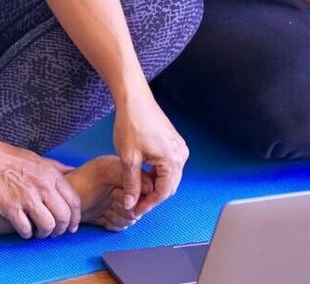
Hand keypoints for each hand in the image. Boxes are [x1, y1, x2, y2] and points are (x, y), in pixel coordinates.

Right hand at [0, 134, 80, 237]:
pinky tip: (25, 231)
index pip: (74, 202)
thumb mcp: (40, 159)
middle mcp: (42, 186)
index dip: (75, 218)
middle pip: (63, 217)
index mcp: (52, 175)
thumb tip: (74, 172)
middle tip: (56, 232)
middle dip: (62, 229)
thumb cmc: (11, 157)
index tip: (72, 226)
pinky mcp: (10, 207)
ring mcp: (27, 198)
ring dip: (45, 233)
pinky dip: (27, 234)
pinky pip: (26, 229)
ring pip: (47, 226)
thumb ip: (58, 168)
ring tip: (40, 232)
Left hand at [110, 96, 188, 225]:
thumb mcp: (129, 158)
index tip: (135, 210)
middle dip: (152, 197)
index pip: (162, 192)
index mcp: (172, 160)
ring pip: (169, 177)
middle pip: (168, 186)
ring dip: (155, 186)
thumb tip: (131, 203)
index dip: (148, 204)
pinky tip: (143, 175)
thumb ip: (131, 184)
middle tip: (135, 204)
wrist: (134, 99)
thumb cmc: (132, 123)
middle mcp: (181, 155)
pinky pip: (169, 165)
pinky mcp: (173, 142)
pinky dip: (157, 174)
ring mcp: (179, 148)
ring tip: (137, 191)